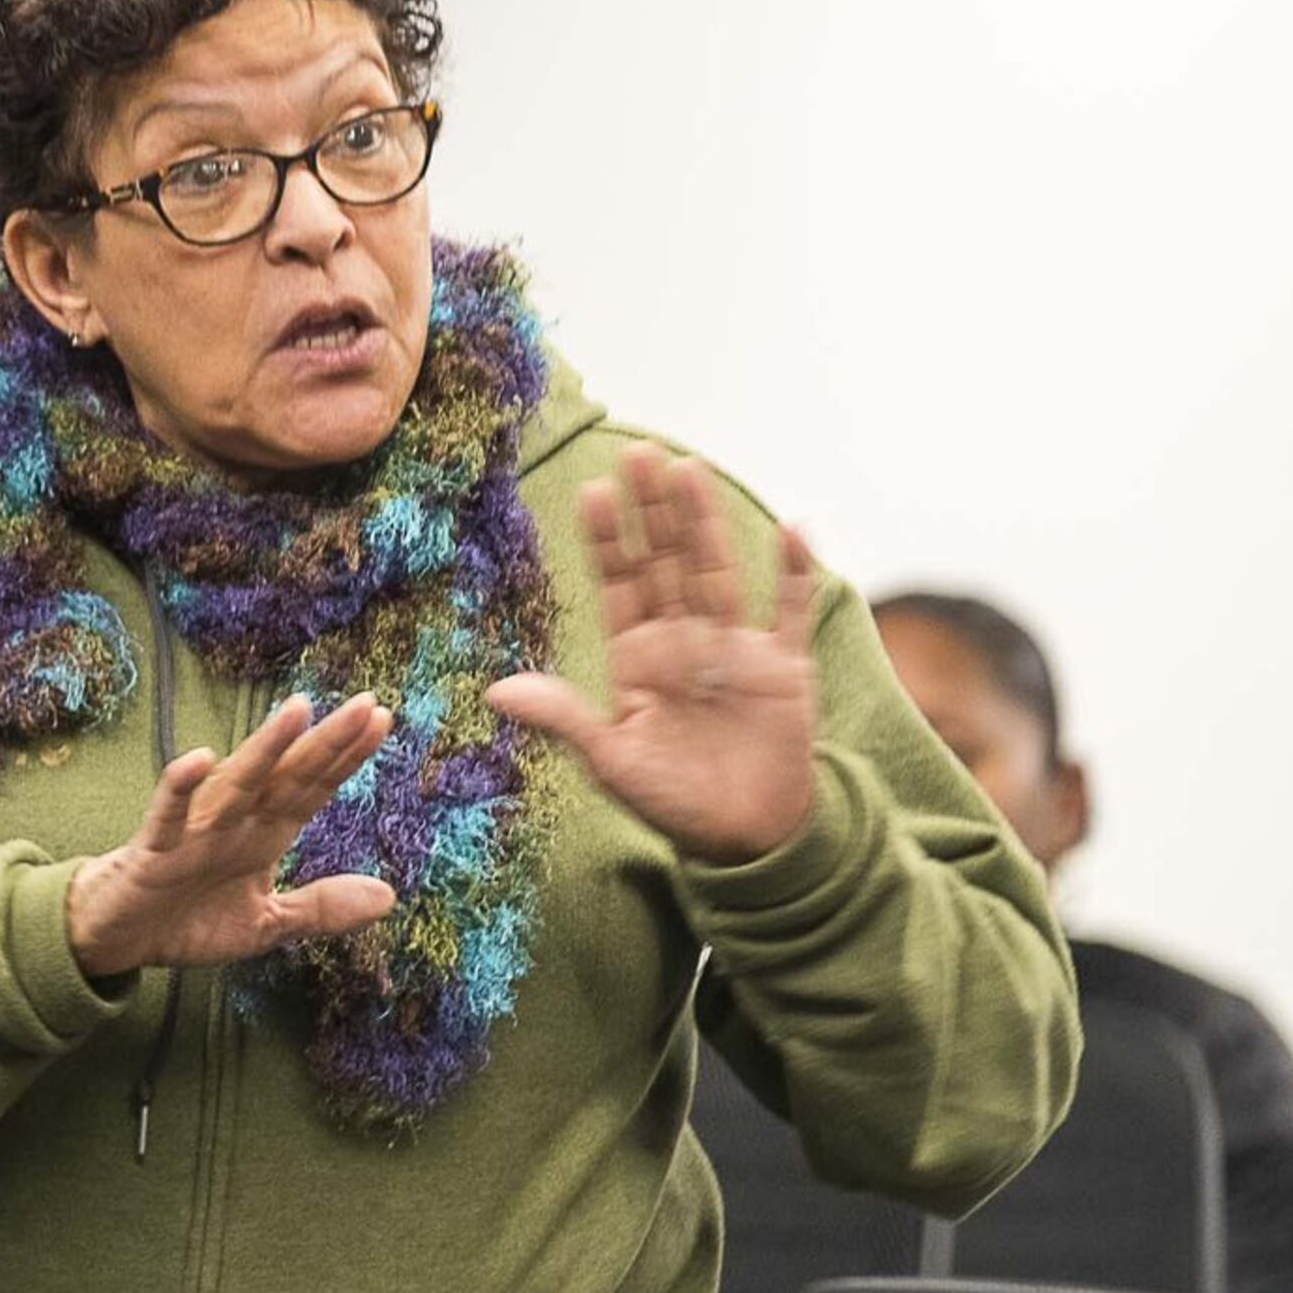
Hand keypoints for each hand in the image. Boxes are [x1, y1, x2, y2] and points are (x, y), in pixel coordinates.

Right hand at [65, 693, 397, 978]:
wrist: (118, 939)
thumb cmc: (187, 920)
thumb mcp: (266, 924)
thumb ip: (321, 908)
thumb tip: (389, 896)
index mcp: (262, 836)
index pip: (311, 790)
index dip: (345, 758)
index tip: (382, 721)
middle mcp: (233, 824)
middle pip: (286, 777)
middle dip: (324, 743)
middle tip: (366, 705)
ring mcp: (193, 833)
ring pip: (235, 785)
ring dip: (264, 750)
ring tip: (297, 711)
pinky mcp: (153, 853)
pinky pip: (167, 816)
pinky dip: (181, 789)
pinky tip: (199, 760)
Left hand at [488, 446, 819, 863]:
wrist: (743, 838)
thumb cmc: (671, 800)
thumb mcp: (611, 760)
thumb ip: (564, 718)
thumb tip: (495, 691)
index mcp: (639, 660)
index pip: (620, 586)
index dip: (607, 541)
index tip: (591, 491)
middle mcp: (685, 643)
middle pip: (666, 563)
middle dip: (651, 512)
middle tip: (638, 454)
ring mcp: (736, 650)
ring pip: (717, 571)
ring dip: (704, 523)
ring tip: (688, 469)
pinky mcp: (784, 668)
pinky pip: (791, 611)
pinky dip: (797, 574)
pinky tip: (796, 528)